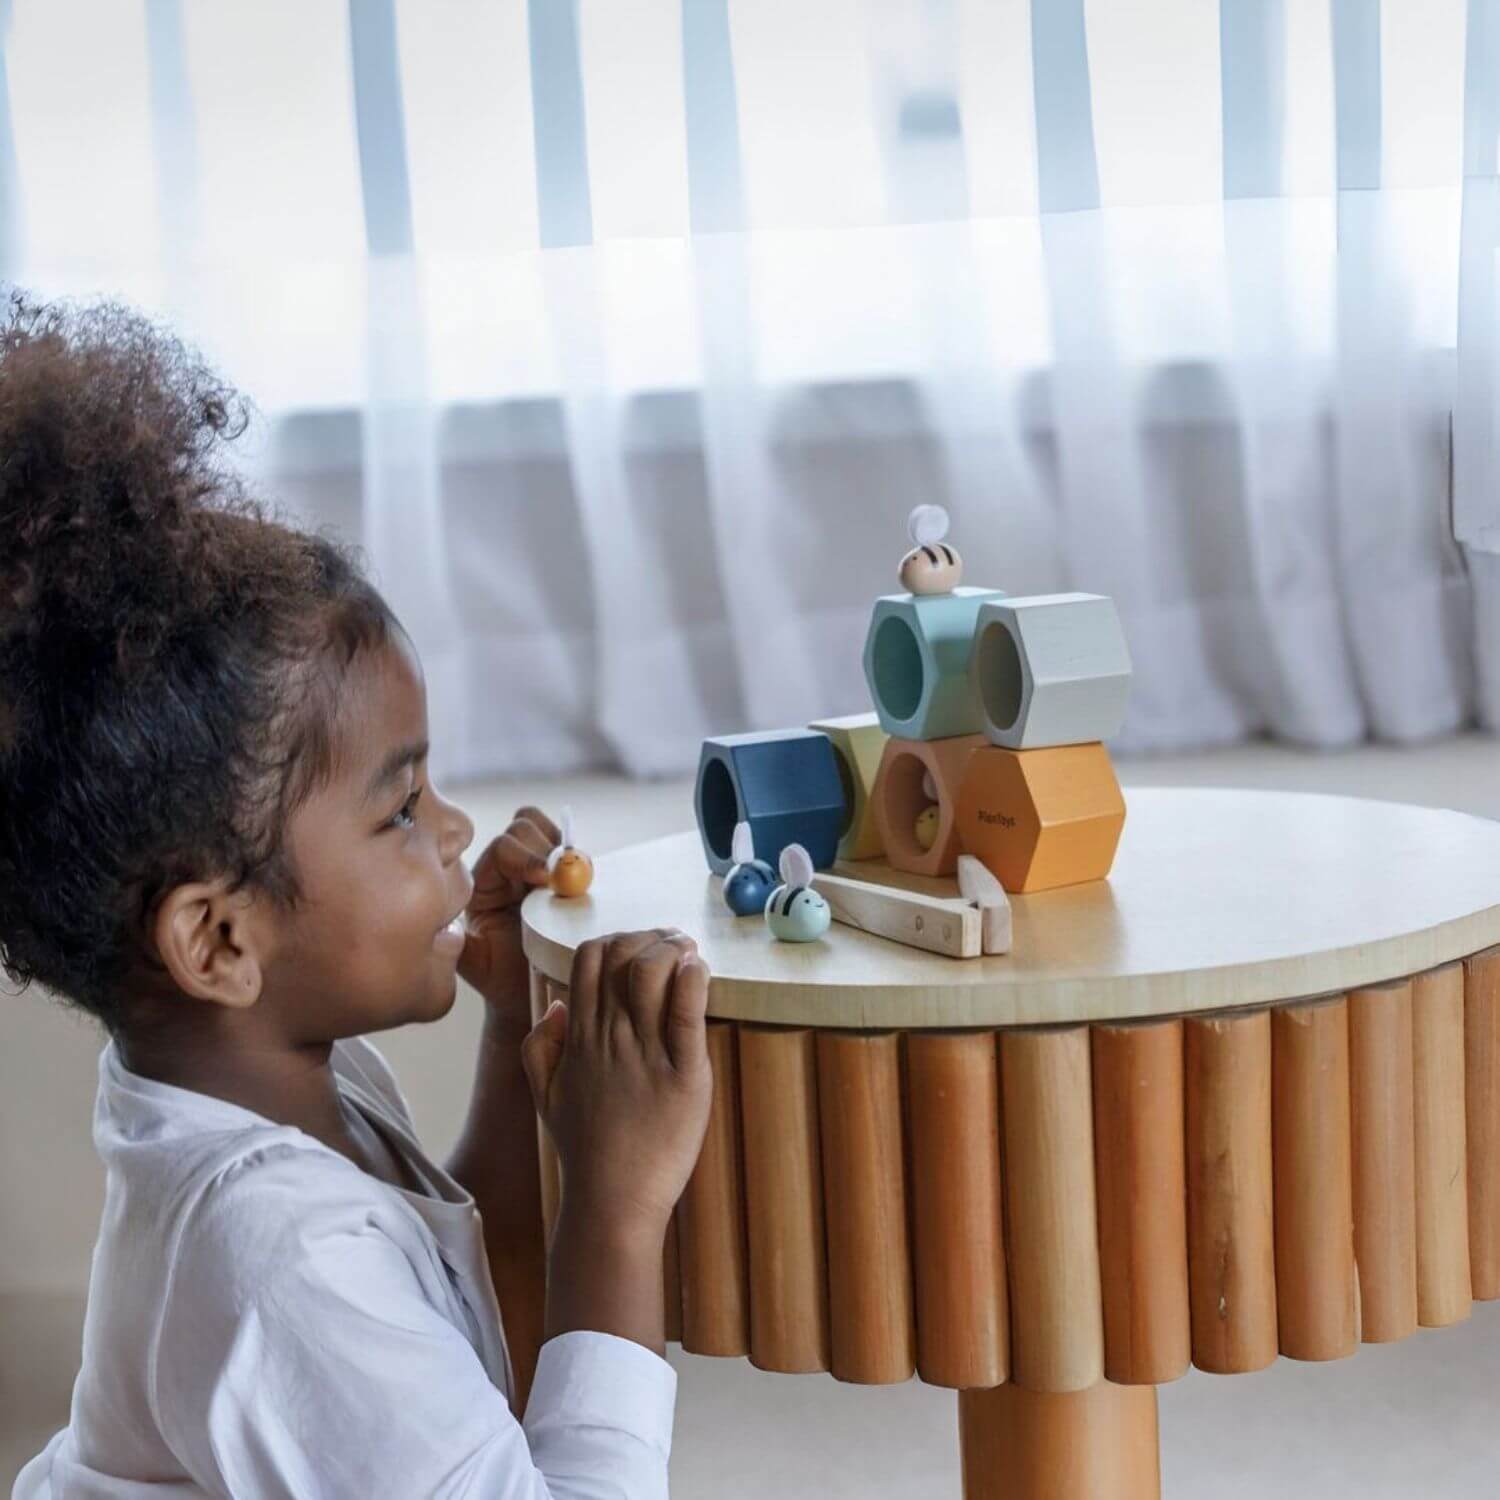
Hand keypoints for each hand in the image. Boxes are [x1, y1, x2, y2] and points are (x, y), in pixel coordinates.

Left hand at [457, 805, 559, 1035]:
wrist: (533, 996)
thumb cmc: (502, 983)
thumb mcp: (474, 964)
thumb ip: (459, 941)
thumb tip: (454, 919)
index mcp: (482, 884)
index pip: (501, 846)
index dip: (524, 856)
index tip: (544, 881)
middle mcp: (508, 871)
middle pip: (524, 826)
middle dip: (545, 850)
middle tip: (560, 885)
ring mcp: (539, 871)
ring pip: (548, 830)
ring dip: (563, 852)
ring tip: (570, 884)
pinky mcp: (566, 877)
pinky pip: (572, 850)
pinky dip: (579, 860)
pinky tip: (581, 885)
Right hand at [521, 929, 711, 1236]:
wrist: (612, 1203)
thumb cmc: (586, 1150)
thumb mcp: (545, 1095)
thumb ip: (541, 1046)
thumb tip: (557, 1003)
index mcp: (580, 1036)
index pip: (590, 956)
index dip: (619, 938)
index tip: (643, 950)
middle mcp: (609, 1037)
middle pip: (621, 954)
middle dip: (651, 936)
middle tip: (676, 945)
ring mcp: (645, 1055)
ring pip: (650, 972)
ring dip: (673, 950)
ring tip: (691, 956)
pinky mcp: (684, 1076)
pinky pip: (686, 1014)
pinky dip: (694, 980)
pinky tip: (699, 969)